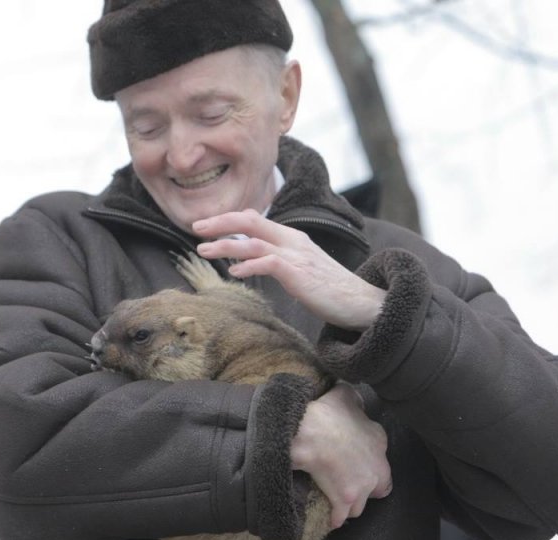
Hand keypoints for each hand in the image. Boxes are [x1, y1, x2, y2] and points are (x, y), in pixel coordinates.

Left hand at [192, 209, 385, 330]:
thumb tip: (251, 255)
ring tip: (203, 250)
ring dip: (225, 245)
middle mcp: (293, 241)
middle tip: (196, 228)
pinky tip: (233, 272)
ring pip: (253, 241)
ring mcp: (297, 255)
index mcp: (291, 237)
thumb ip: (277, 258)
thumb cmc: (329, 289)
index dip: (228, 219)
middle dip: (221, 222)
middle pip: (250, 220)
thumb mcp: (300, 267)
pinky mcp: (299, 273)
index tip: (207, 225)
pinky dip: (248, 265)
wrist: (361, 303)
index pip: (255, 218)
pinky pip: (269, 263)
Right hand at [290, 382, 391, 528]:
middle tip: (350, 484)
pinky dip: (334, 518)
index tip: (356, 461)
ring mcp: (362, 488)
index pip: (382, 459)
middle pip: (379, 489)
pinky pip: (340, 517)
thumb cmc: (328, 413)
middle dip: (367, 489)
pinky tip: (330, 518)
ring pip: (360, 506)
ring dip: (351, 505)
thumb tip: (353, 398)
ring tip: (339, 501)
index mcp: (379, 442)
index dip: (369, 462)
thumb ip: (354, 399)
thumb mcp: (345, 395)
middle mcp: (377, 469)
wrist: (310, 434)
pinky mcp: (344, 501)